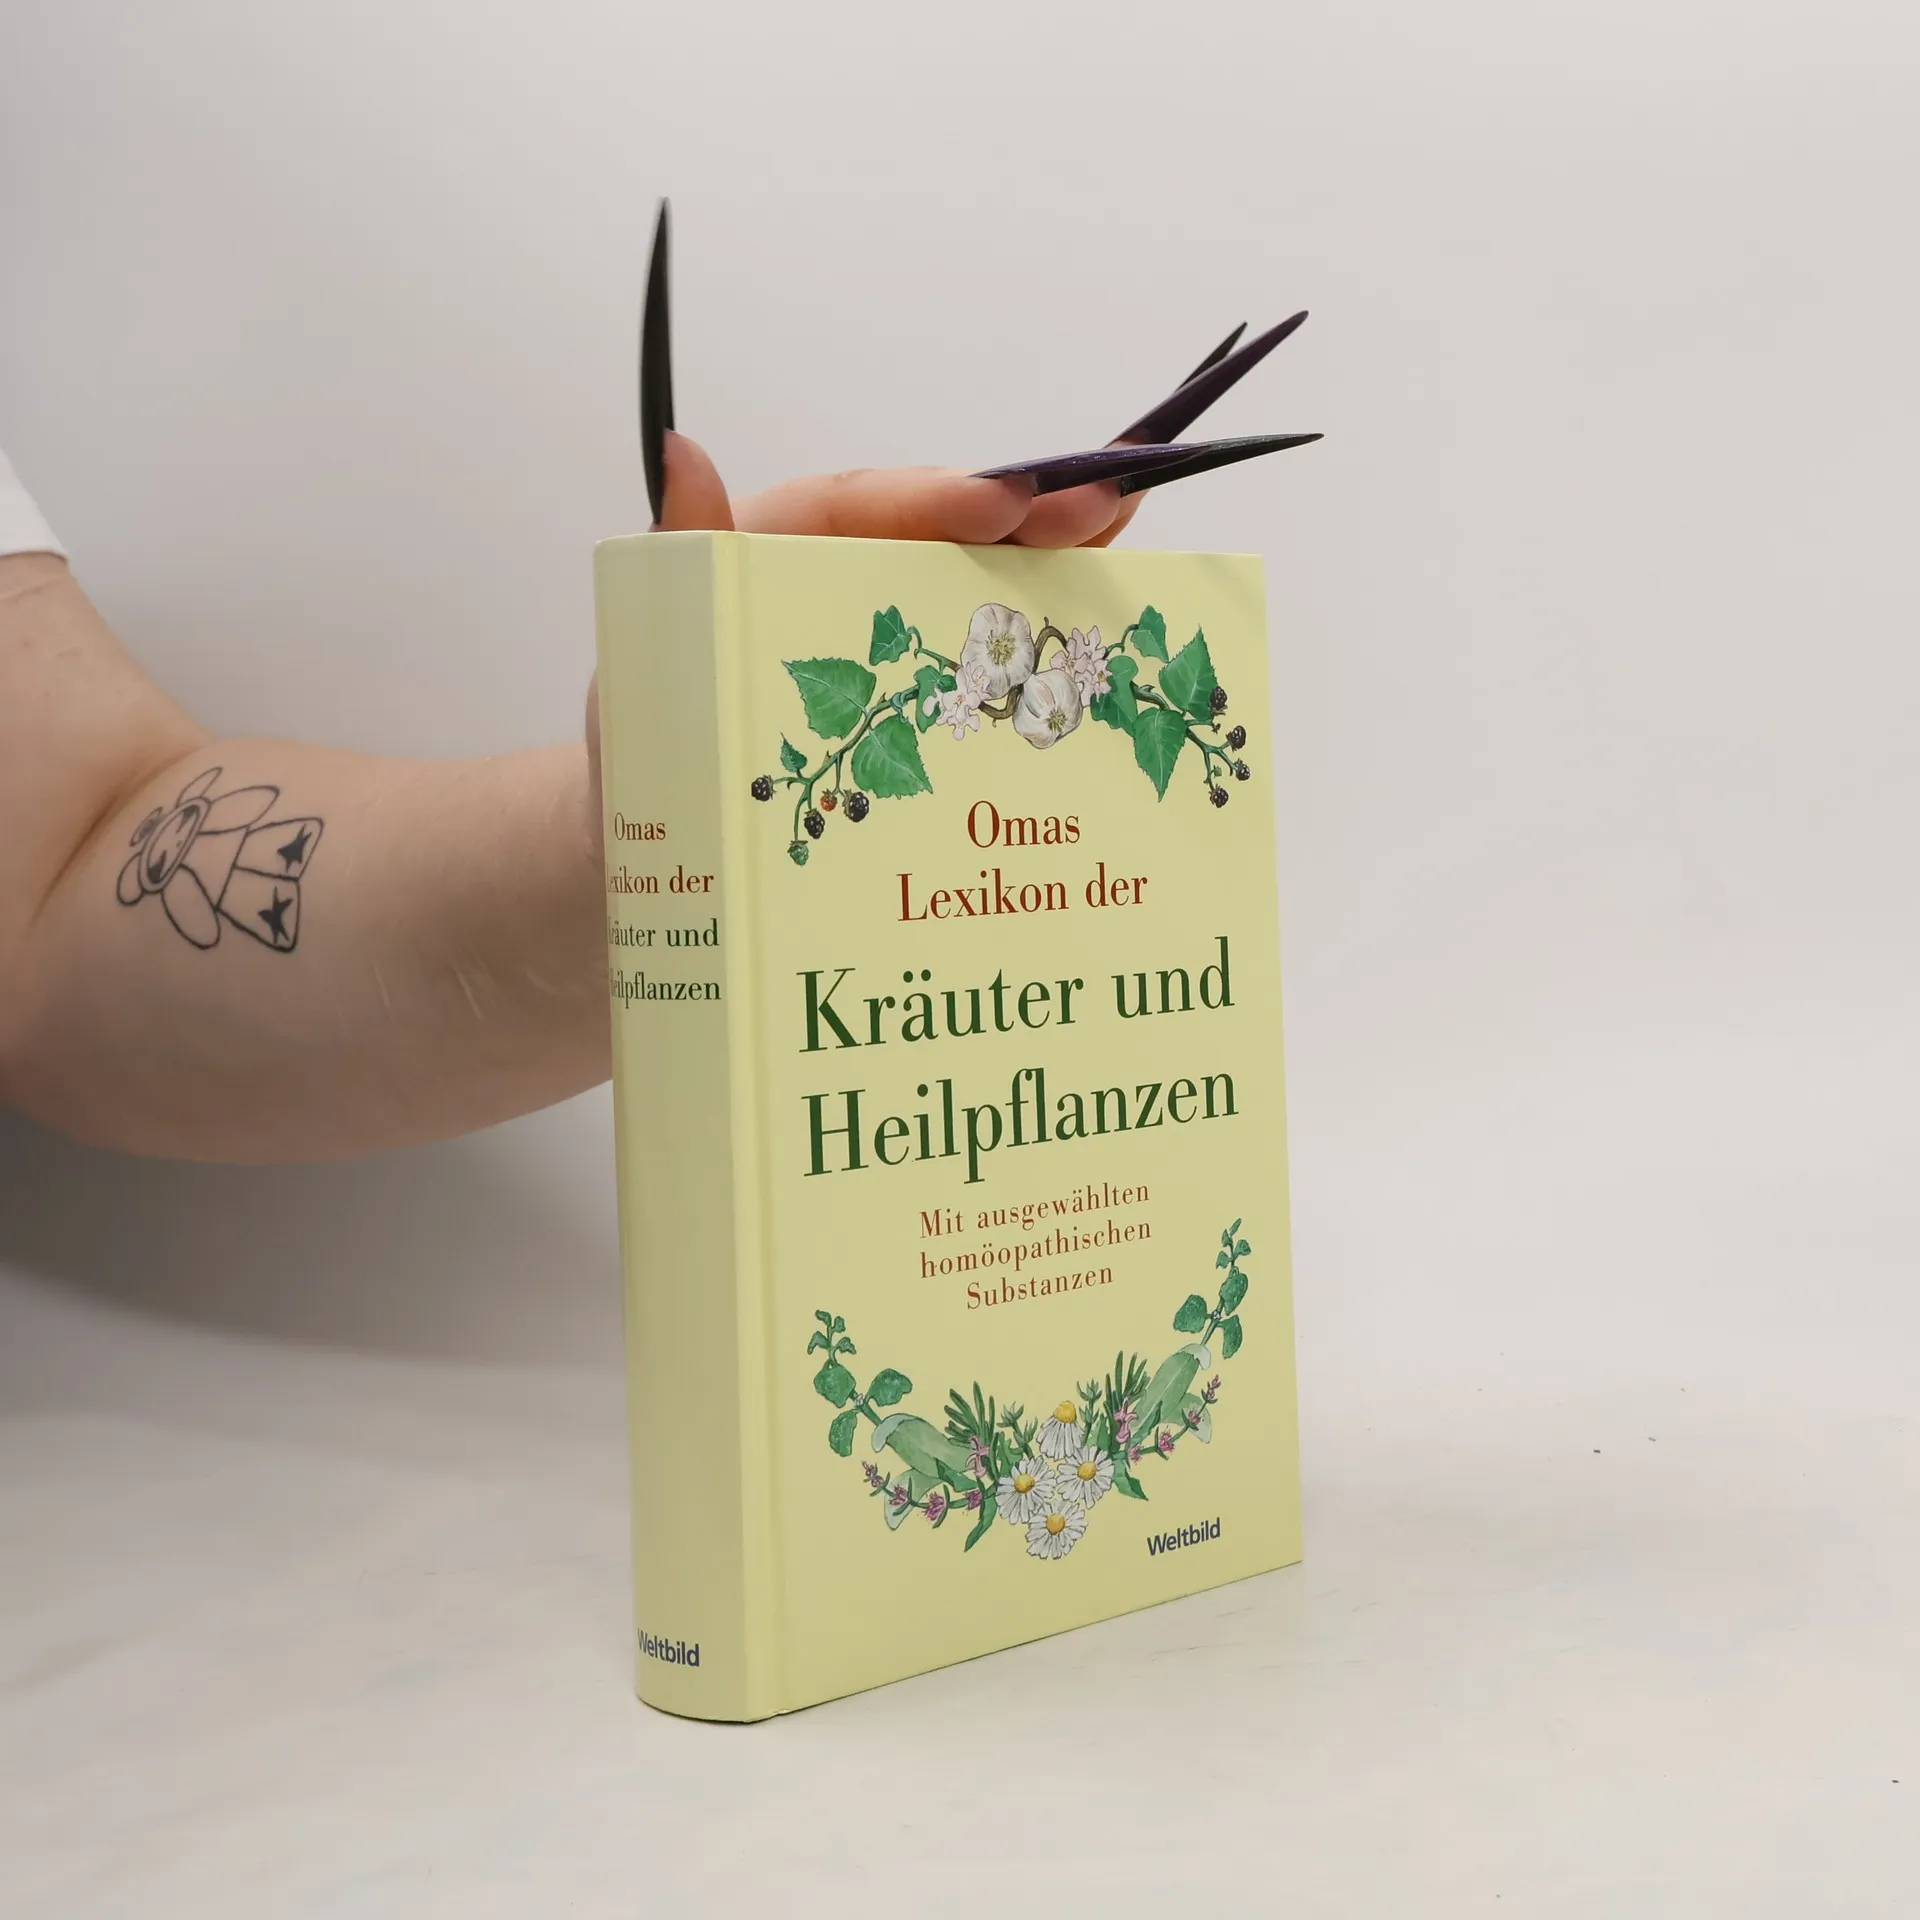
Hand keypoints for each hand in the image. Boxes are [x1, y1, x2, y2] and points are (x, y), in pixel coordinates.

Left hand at [585, 432, 1145, 825]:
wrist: (673, 867)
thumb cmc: (649, 760)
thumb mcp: (650, 664)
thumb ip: (679, 561)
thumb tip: (685, 452)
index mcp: (770, 557)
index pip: (860, 506)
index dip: (936, 497)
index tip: (1000, 504)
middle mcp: (837, 588)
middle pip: (941, 532)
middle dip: (1025, 512)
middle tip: (1105, 501)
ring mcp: (884, 646)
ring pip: (976, 587)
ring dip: (1055, 558)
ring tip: (1127, 531)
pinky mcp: (915, 708)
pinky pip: (983, 663)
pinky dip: (1046, 641)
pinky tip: (1109, 629)